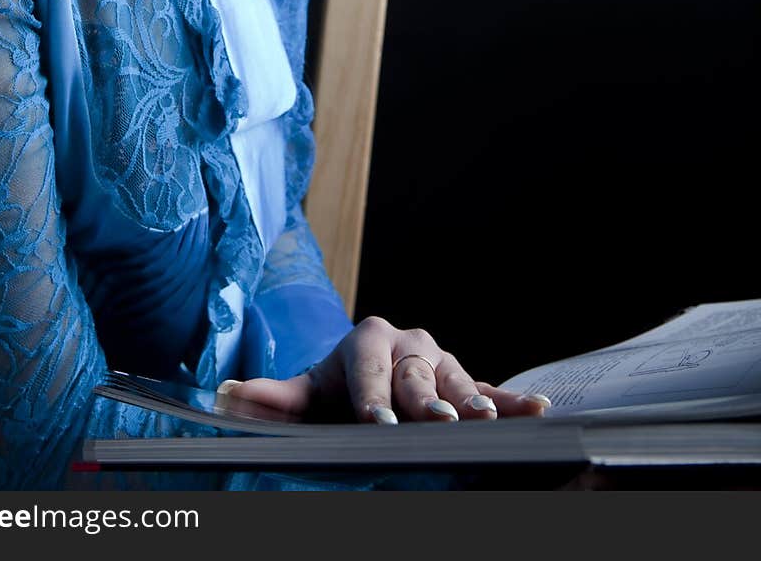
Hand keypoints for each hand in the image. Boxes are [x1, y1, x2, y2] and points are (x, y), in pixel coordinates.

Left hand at [217, 316, 550, 423]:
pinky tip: (538, 408)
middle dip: (426, 399)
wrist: (369, 376)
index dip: (373, 397)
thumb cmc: (337, 388)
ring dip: (473, 398)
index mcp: (367, 339)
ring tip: (486, 418)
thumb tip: (223, 395)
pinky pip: (490, 387)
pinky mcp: (465, 379)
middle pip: (416, 374)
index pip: (369, 370)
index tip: (378, 421)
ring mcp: (440, 360)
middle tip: (438, 420)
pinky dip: (512, 399)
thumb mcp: (306, 392)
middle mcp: (408, 343)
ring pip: (457, 378)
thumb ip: (271, 396)